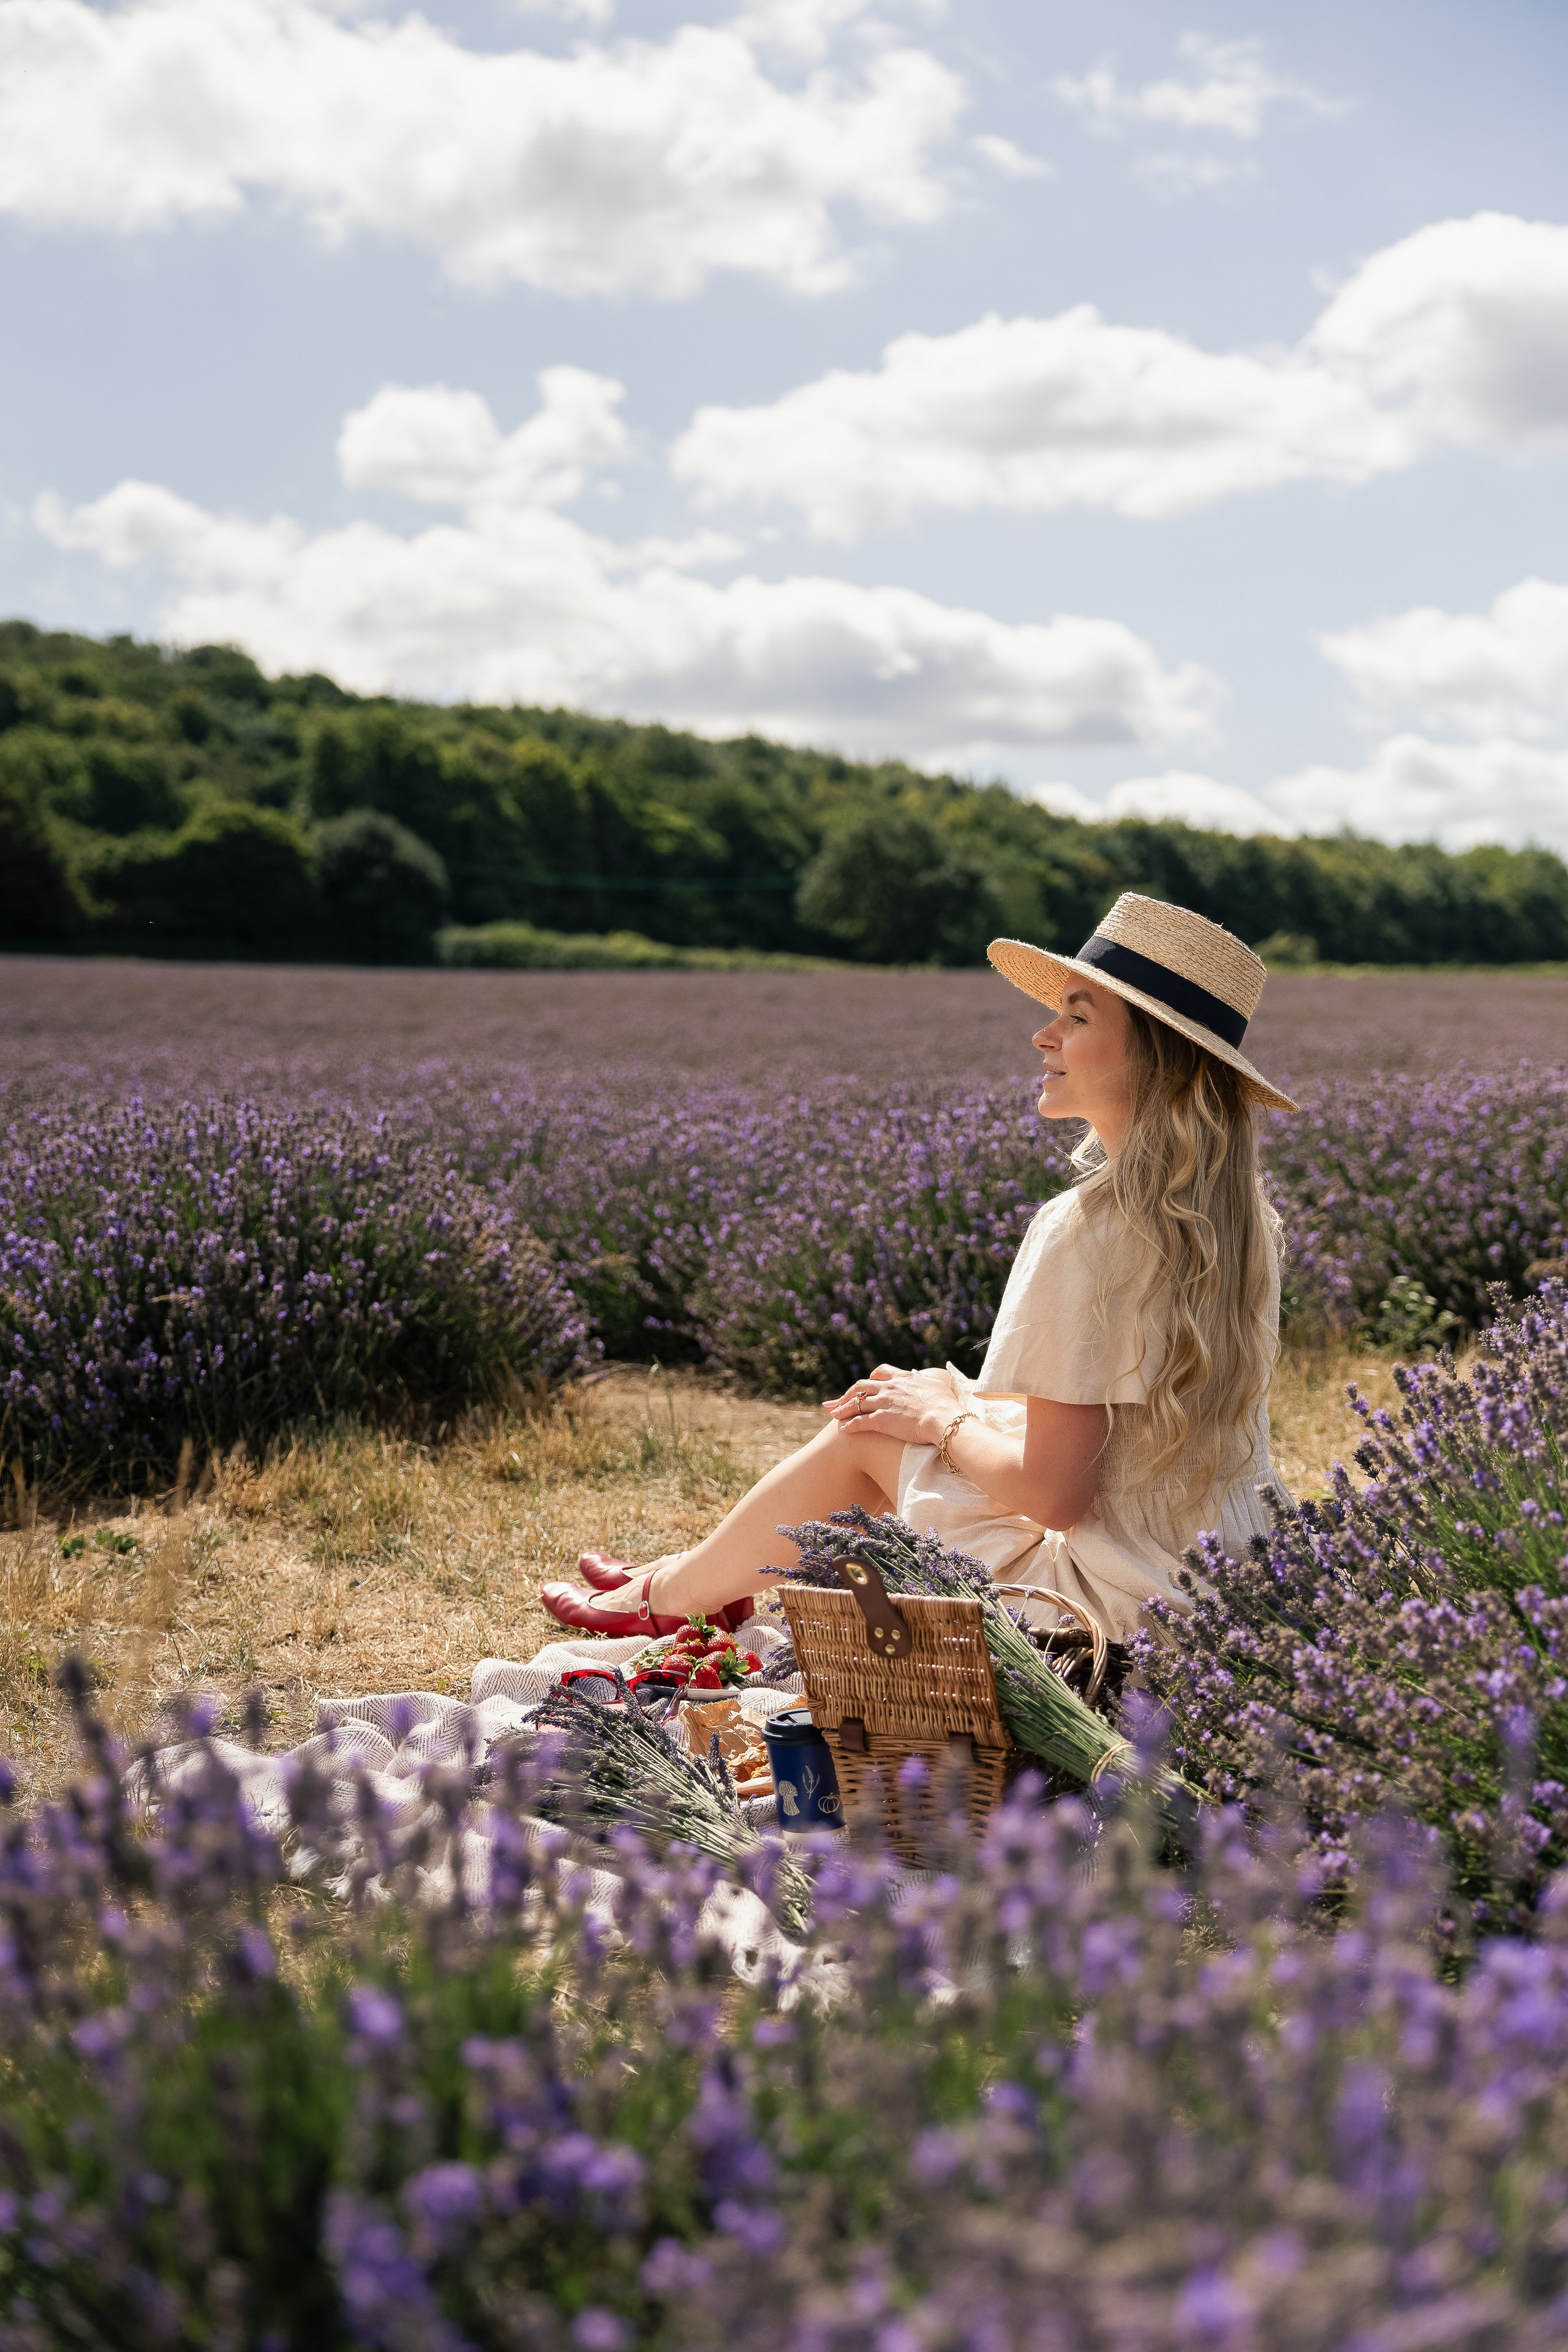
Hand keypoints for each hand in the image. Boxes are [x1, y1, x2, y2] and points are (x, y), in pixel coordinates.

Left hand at [822, 1363, 956, 1447]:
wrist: (943, 1418)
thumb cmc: (946, 1404)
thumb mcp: (938, 1385)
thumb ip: (928, 1381)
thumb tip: (927, 1379)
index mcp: (902, 1378)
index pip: (880, 1372)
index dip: (870, 1378)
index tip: (863, 1385)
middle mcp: (889, 1388)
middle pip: (860, 1386)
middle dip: (846, 1394)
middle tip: (836, 1401)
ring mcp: (884, 1403)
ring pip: (856, 1404)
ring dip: (842, 1409)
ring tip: (833, 1415)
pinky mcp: (881, 1420)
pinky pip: (859, 1421)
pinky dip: (849, 1425)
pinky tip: (842, 1429)